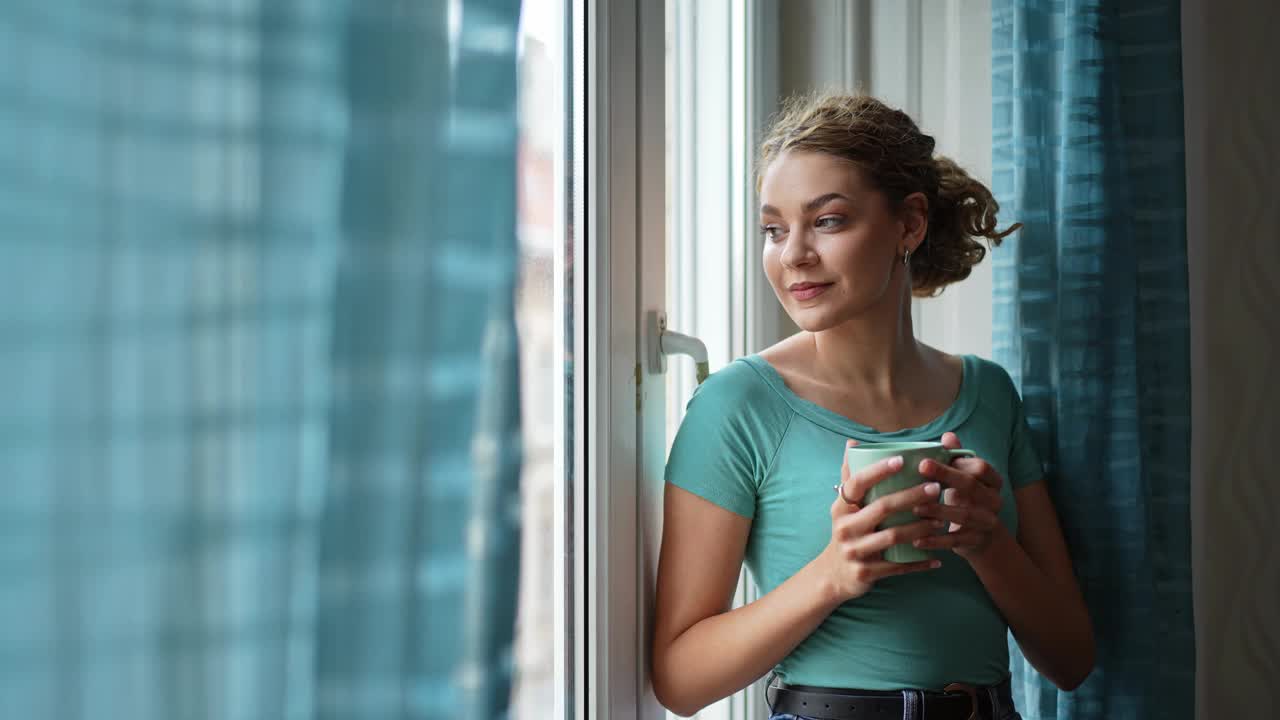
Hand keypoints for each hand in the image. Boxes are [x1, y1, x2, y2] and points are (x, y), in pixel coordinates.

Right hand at [822, 439, 945, 601]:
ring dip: (920, 528)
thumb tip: (852, 443)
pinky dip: (918, 564)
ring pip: (893, 537)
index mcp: (841, 508)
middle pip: (882, 508)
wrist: (833, 575)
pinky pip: (897, 566)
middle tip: (935, 488)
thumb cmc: (846, 533)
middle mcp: (845, 528)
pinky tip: (937, 559)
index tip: (902, 460)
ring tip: (940, 520)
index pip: (857, 484)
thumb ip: (850, 477)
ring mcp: (855, 551)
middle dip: (911, 497)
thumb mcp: (843, 507)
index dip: (878, 471)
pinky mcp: (866, 572)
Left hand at [910, 432, 1005, 559]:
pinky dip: (936, 540)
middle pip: (972, 486)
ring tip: (914, 508)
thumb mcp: (963, 479)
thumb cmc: (966, 500)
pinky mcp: (977, 541)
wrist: (982, 539)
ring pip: (964, 515)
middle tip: (919, 470)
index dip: (956, 462)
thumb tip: (948, 436)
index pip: (980, 467)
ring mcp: (988, 522)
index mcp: (993, 481)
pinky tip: (917, 539)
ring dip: (938, 510)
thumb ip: (957, 458)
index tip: (926, 460)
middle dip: (946, 477)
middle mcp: (994, 500)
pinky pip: (956, 541)